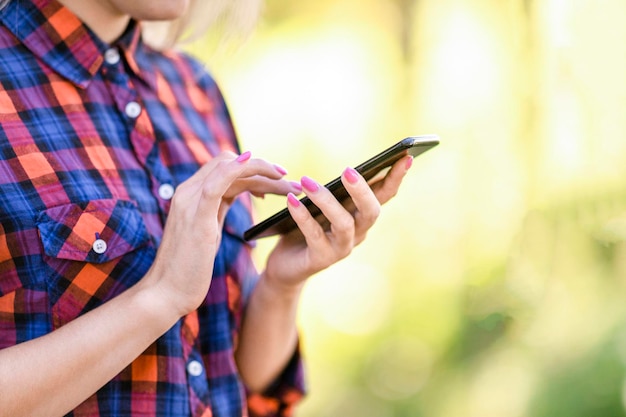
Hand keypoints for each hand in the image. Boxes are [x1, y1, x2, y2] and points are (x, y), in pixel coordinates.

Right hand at [144, 151, 299, 316]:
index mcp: (192, 195)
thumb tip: (232, 198)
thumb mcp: (205, 231)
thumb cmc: (187, 269)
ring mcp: (190, 202)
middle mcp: (188, 192)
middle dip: (264, 168)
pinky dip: (234, 169)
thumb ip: (215, 210)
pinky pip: (216, 184)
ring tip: (289, 183)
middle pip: (230, 163)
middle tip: (291, 182)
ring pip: (228, 169)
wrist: (166, 293)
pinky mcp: (196, 217)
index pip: (225, 167)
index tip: (277, 180)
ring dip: (263, 172)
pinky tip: (251, 162)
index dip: (253, 169)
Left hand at [263, 155, 413, 287]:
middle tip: (348, 170)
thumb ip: (335, 191)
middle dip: (362, 190)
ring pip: (344, 224)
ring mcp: (341, 249)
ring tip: (306, 181)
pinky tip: (291, 200)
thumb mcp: (322, 205)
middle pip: (370, 212)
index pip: (385, 195)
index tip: (406, 156)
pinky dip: (303, 216)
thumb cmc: (306, 228)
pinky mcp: (321, 260)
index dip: (396, 178)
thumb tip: (348, 170)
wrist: (286, 265)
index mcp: (361, 216)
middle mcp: (357, 233)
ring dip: (326, 200)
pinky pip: (314, 235)